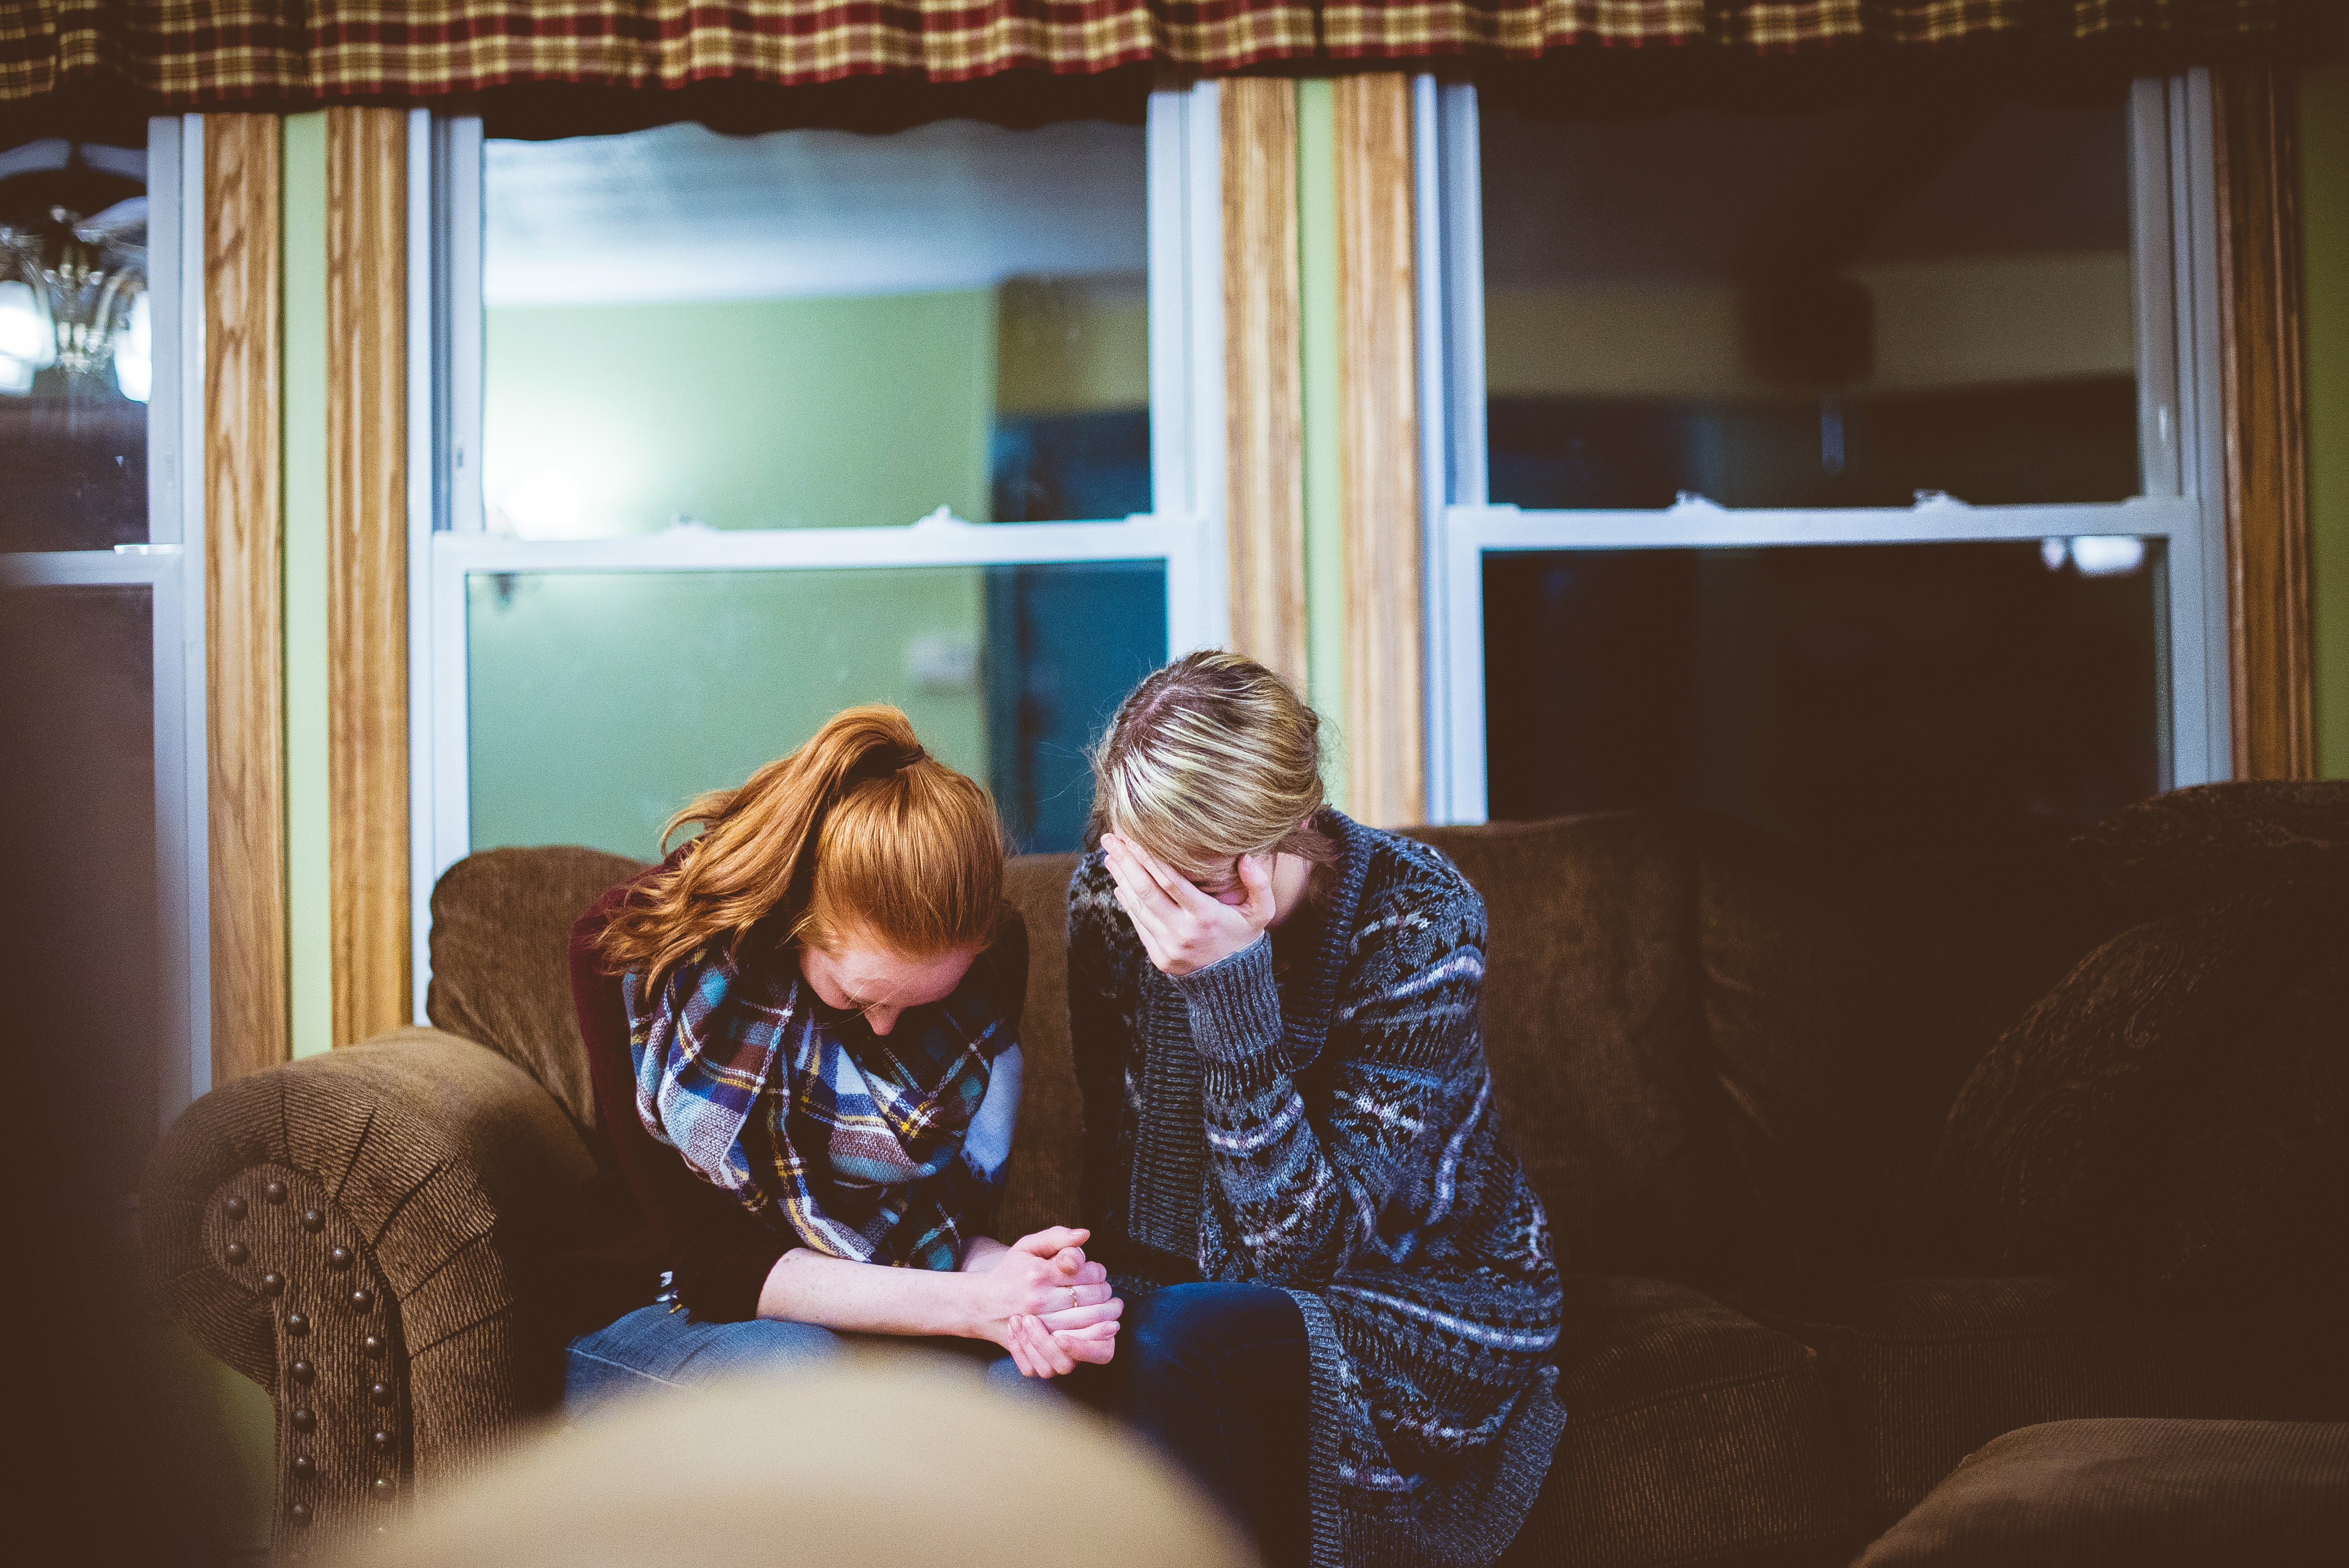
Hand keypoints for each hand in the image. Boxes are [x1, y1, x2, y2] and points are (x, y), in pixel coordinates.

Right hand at [967, 1230, 1121, 1374]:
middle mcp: (1039, 1300)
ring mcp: (1038, 1324)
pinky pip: (1071, 1346)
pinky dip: (1090, 1339)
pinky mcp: (1036, 1343)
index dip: (1100, 1273)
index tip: (1098, 1274)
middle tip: (1109, 1294)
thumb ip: (1057, 1237)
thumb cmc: (1009, 1272)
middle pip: (1090, 1299)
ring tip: (1112, 1311)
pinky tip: (1098, 1331)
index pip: (1088, 1273)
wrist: (980, 1304)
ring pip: (1085, 1322)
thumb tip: (1085, 1234)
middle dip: (1106, 1295)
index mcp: (1040, 1273)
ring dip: (1105, 1317)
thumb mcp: (1028, 1246)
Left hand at [1101, 834, 1274, 976]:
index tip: (1133, 837)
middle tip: (1110, 839)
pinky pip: (1139, 924)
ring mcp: (1168, 946)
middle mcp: (1183, 932)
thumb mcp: (1261, 913)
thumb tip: (1247, 857)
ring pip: (1138, 906)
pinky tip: (1120, 884)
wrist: (1233, 984)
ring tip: (1111, 856)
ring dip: (1121, 879)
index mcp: (1206, 917)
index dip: (1149, 857)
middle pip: (1146, 891)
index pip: (1171, 881)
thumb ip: (1259, 884)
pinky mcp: (1158, 957)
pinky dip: (1127, 902)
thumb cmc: (1245, 938)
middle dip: (1126, 862)